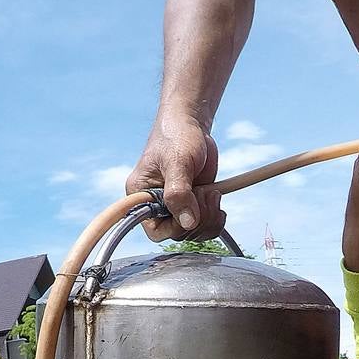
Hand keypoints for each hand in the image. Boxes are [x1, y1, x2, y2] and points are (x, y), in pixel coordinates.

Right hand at [125, 111, 224, 240]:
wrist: (191, 125)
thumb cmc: (176, 136)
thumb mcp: (177, 161)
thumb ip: (179, 192)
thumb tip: (188, 222)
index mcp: (142, 196)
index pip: (155, 230)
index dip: (175, 228)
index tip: (190, 211)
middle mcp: (157, 205)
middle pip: (179, 233)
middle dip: (198, 218)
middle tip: (206, 194)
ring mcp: (177, 206)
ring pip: (194, 231)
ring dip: (209, 218)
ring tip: (213, 193)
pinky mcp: (194, 204)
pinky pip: (205, 225)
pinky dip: (216, 218)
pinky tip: (217, 201)